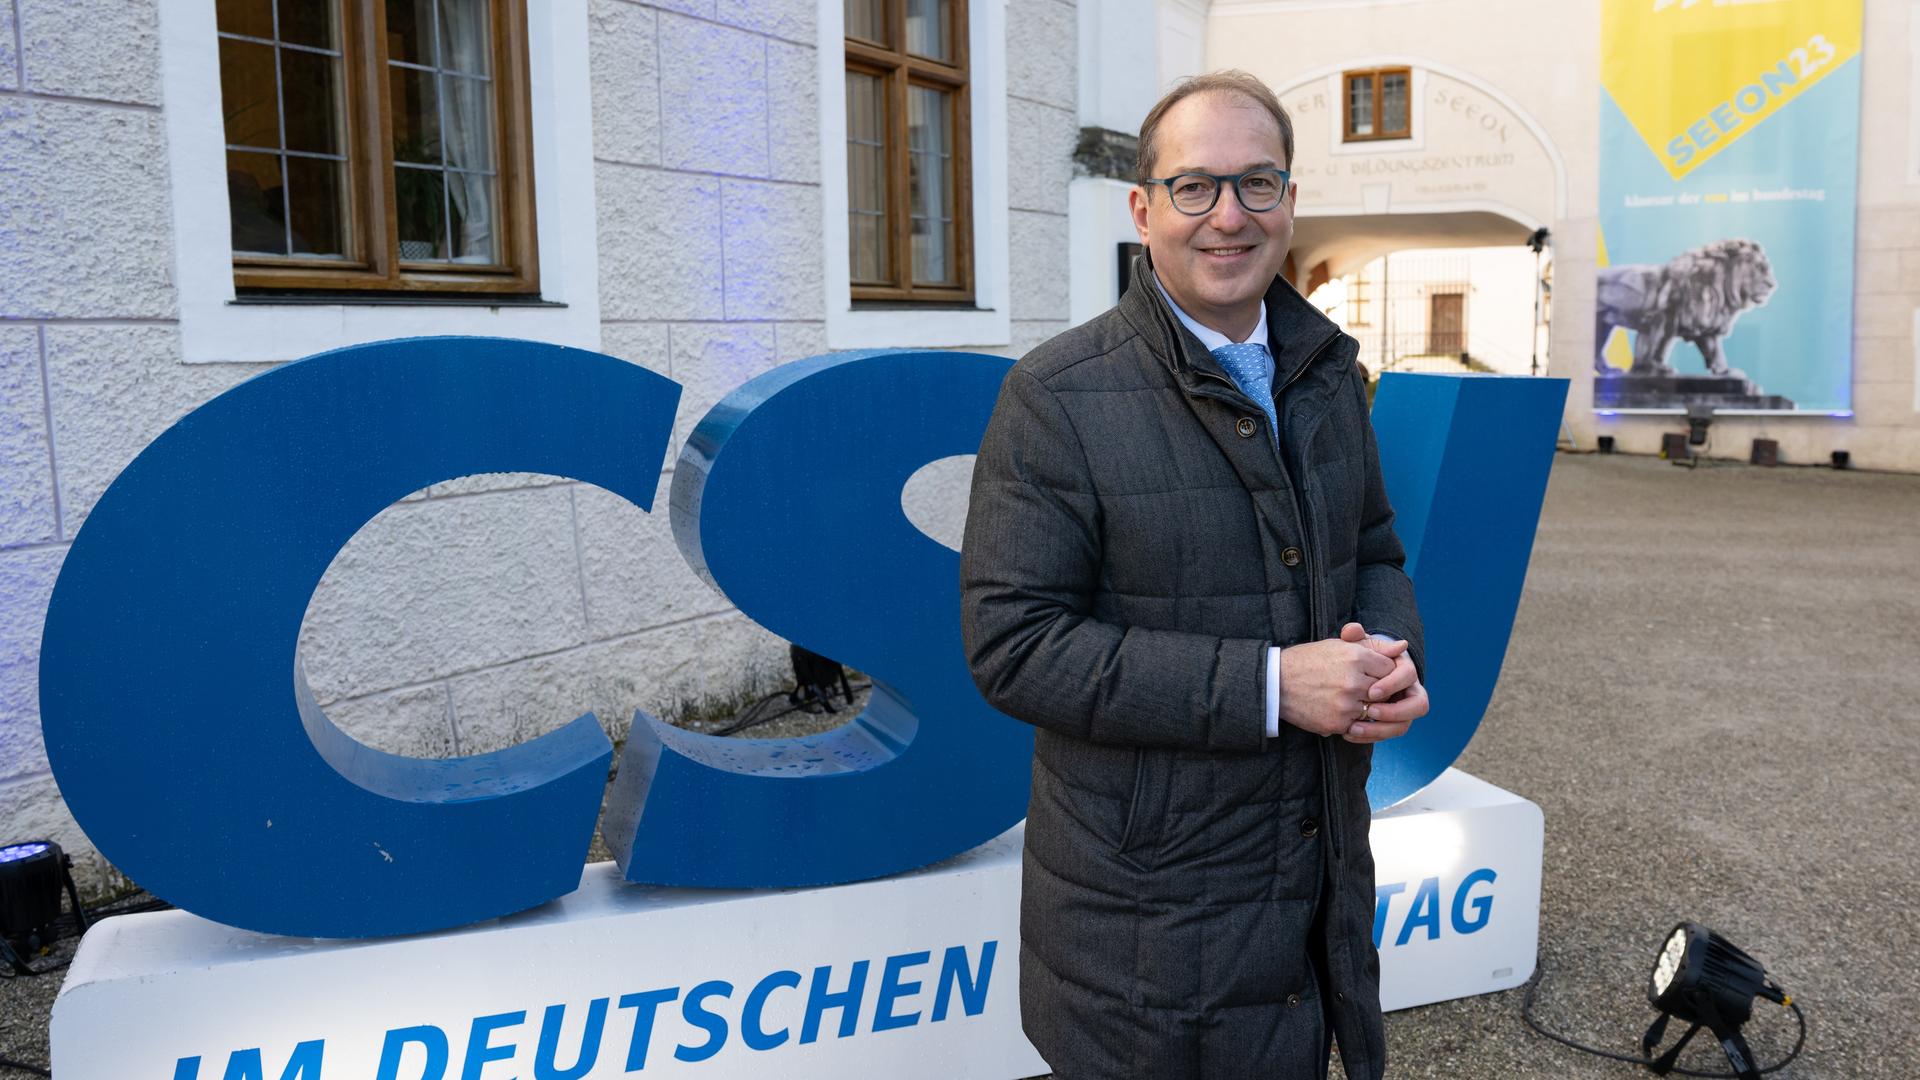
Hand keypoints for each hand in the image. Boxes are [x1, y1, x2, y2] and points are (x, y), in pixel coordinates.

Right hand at [1276, 630, 1398, 736]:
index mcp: (1356, 657)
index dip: (1381, 673)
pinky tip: (1333, 708)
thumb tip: (1403, 647)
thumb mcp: (1338, 645)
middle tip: (1358, 687)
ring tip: (1343, 697)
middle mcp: (1354, 681)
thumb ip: (1373, 646)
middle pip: (1383, 691)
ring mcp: (1346, 704)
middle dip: (1374, 690)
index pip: (1390, 669)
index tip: (1370, 674)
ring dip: (1362, 706)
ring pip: (1371, 710)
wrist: (1276, 682)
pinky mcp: (1337, 723)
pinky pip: (1356, 725)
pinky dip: (1349, 720)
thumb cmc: (1308, 660)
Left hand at [1337, 622, 1426, 743]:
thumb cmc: (1356, 656)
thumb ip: (1353, 636)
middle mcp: (1410, 691)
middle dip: (1395, 711)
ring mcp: (1403, 711)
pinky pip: (1387, 734)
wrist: (1349, 674)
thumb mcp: (1356, 646)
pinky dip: (1370, 736)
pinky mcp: (1390, 725)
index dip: (1393, 684)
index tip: (1371, 691)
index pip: (1409, 675)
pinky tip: (1348, 733)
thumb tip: (1353, 630)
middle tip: (1371, 711)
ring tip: (1354, 727)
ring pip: (1403, 725)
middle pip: (1418, 705)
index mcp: (1405, 669)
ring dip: (1381, 729)